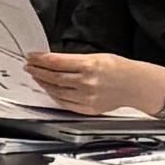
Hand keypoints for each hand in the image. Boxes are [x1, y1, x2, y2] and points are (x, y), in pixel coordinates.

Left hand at [28, 50, 161, 119]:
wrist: (135, 86)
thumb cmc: (118, 68)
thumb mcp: (97, 57)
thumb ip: (75, 60)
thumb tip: (53, 61)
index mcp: (89, 65)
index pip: (57, 62)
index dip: (41, 59)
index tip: (31, 56)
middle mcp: (87, 82)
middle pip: (54, 77)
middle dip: (38, 71)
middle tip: (29, 66)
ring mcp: (86, 97)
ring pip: (56, 91)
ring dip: (43, 83)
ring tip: (36, 76)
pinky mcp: (87, 108)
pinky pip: (64, 103)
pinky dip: (53, 95)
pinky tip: (49, 89)